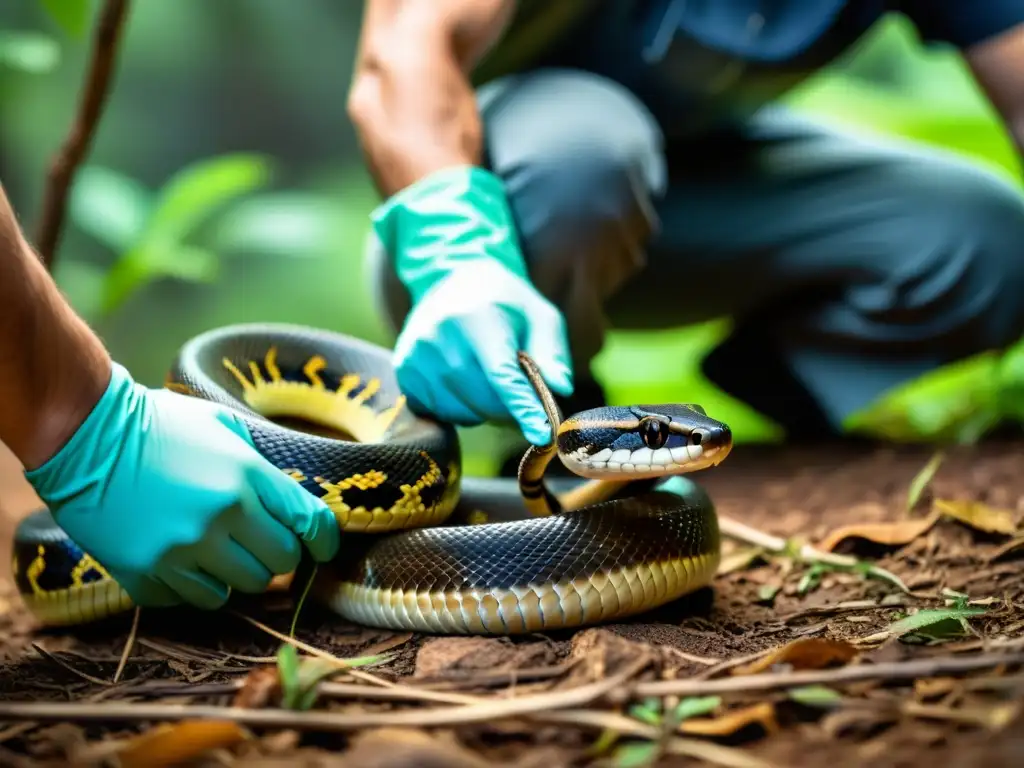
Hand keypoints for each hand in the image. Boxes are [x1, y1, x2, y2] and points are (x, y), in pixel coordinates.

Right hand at [25, 363, 339, 609]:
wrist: (86, 436)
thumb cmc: (159, 423)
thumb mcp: (224, 425)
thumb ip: (261, 464)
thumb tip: (291, 499)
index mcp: (247, 476)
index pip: (310, 523)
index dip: (325, 540)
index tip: (323, 548)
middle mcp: (222, 517)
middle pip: (280, 563)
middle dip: (277, 554)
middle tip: (261, 542)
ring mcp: (183, 549)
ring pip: (241, 588)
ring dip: (239, 572)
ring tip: (221, 549)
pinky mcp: (147, 573)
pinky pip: (195, 599)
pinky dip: (198, 585)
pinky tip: (185, 560)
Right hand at [372, 165, 573, 444]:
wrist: (452, 279)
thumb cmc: (506, 303)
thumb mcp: (540, 316)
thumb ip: (553, 352)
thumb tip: (561, 388)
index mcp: (477, 317)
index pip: (501, 375)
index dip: (523, 408)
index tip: (542, 435)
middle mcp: (439, 336)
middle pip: (483, 399)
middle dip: (510, 410)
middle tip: (523, 401)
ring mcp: (416, 355)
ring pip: (462, 411)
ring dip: (485, 411)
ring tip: (490, 381)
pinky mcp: (405, 371)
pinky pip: (440, 412)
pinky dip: (461, 409)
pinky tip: (466, 384)